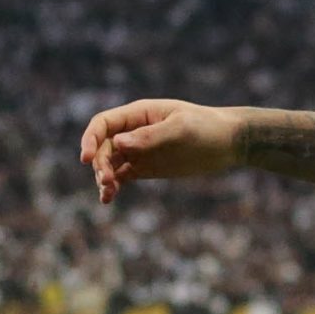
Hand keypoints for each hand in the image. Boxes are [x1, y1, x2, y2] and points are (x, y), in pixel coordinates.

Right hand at [79, 99, 244, 203]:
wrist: (228, 143)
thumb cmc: (207, 128)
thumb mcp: (180, 129)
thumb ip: (150, 136)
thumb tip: (119, 142)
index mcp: (139, 114)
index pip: (104, 124)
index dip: (90, 139)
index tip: (85, 159)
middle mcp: (133, 132)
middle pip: (103, 146)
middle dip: (99, 164)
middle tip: (107, 181)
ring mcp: (138, 151)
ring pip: (109, 163)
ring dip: (103, 177)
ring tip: (107, 194)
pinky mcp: (145, 168)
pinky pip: (121, 177)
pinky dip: (112, 187)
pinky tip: (108, 199)